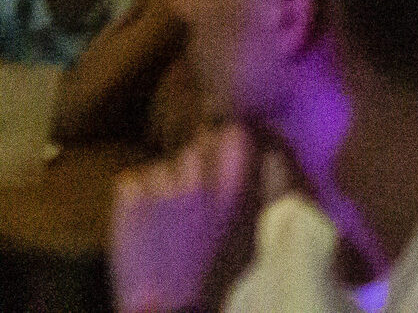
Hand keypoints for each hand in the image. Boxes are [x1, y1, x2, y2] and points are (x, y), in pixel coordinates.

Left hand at [111, 124, 268, 312]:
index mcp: (235, 192)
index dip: (227, 140)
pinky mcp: (129, 206)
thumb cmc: (214, 281)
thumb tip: (275, 155)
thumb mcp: (254, 237)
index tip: (221, 149)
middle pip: (193, 151)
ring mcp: (162, 193)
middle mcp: (200, 185)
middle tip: (189, 205)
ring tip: (164, 221)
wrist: (169, 312)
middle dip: (191, 170)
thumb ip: (268, 194)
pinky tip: (142, 223)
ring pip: (161, 167)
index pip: (234, 136)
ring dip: (162, 186)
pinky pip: (130, 181)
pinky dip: (133, 197)